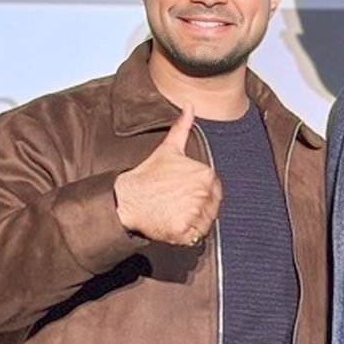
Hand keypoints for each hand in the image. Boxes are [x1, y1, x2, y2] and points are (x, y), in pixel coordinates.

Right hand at [114, 103, 221, 247]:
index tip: (184, 193)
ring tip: (174, 213)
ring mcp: (194, 214)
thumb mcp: (169, 148)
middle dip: (198, 209)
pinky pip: (195, 238)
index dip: (200, 194)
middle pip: (212, 208)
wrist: (128, 198)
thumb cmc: (148, 175)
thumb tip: (190, 105)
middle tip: (177, 205)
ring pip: (205, 224)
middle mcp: (203, 194)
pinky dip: (186, 236)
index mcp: (206, 175)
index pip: (214, 190)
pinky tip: (173, 225)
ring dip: (193, 223)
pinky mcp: (184, 231)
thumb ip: (183, 127)